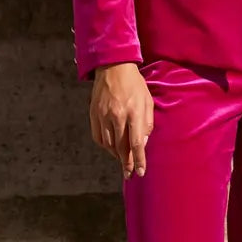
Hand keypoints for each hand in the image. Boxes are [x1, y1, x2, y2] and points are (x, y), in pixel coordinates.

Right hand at [90, 63, 153, 178]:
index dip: (138, 161)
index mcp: (133, 112)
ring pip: (108, 144)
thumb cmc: (134, 84)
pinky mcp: (94, 114)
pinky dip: (105, 145)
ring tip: (122, 159)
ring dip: (116, 155)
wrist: (113, 67)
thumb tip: (142, 143)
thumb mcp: (147, 101)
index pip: (136, 143)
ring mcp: (103, 115)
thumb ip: (147, 123)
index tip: (140, 172)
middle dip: (126, 163)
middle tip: (129, 173)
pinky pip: (98, 137)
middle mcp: (117, 116)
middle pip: (121, 147)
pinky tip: (111, 147)